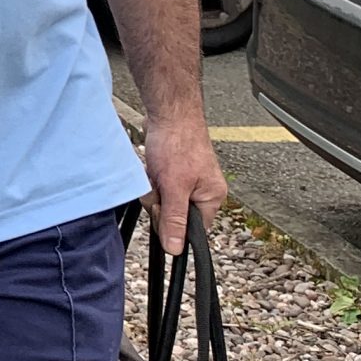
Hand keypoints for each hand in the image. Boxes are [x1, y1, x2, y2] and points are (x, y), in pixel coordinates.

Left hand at [141, 111, 226, 256]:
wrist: (168, 112)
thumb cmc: (178, 143)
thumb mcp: (174, 187)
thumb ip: (174, 220)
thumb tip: (176, 249)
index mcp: (211, 198)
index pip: (192, 230)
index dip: (172, 224)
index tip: (164, 206)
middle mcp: (201, 191)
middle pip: (172, 216)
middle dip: (159, 201)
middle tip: (160, 182)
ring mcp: (185, 181)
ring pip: (160, 201)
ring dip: (152, 187)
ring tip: (156, 170)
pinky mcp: (171, 172)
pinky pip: (155, 186)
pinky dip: (149, 177)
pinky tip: (151, 165)